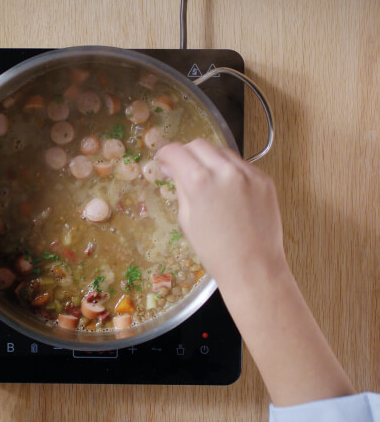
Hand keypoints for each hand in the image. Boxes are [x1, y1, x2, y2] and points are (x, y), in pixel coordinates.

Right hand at [159, 140, 354, 405]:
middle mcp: (229, 172)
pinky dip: (227, 174)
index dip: (162, 155)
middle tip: (175, 168)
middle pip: (201, 145)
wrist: (258, 276)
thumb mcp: (189, 224)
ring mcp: (250, 177)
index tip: (157, 161)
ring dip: (207, 162)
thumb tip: (177, 179)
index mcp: (203, 182)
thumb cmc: (218, 259)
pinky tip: (223, 194)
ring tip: (199, 182)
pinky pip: (240, 169)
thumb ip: (182, 193)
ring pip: (223, 153)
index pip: (176, 152)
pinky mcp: (265, 185)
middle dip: (184, 154)